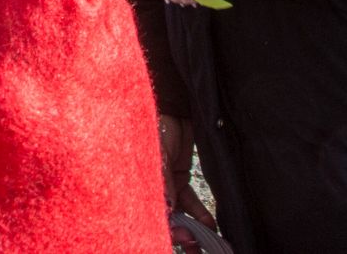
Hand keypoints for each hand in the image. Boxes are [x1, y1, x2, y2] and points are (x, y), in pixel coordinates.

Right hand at [159, 116, 216, 237]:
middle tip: (194, 243)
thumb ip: (162, 180)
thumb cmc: (157, 124)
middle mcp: (150, 185)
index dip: (164, 226)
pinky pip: (189, 200)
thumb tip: (167, 207)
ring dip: (191, 227)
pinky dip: (199, 213)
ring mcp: (166, 184)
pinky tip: (209, 223)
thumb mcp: (158, 152)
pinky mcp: (179, 177)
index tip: (181, 235)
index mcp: (138, 180)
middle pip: (163, 216)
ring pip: (178, 213)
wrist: (173, 106)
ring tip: (205, 240)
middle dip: (179, 232)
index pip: (148, 210)